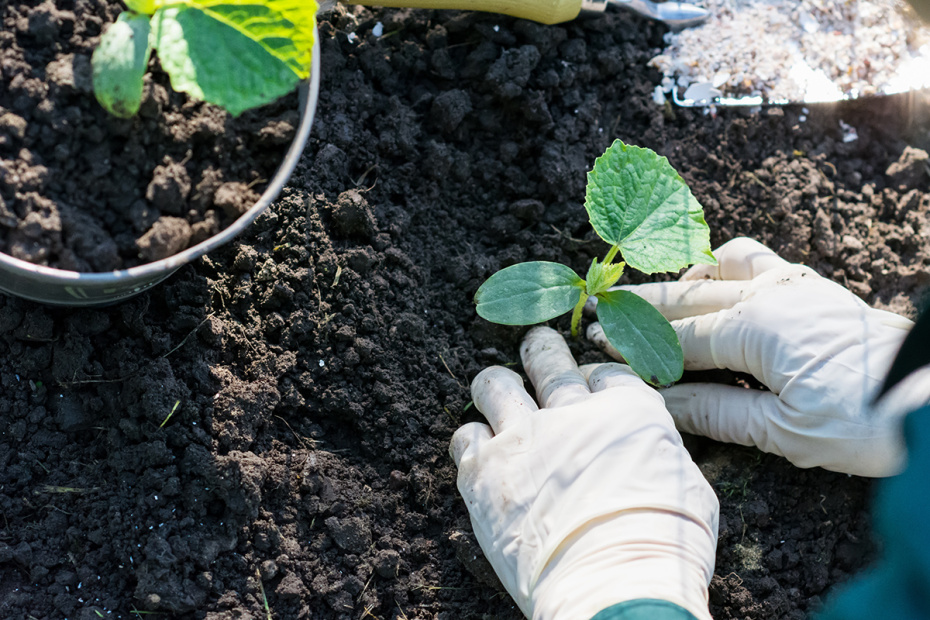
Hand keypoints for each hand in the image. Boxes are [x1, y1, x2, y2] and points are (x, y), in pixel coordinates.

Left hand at [451, 326, 717, 619]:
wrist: (614, 582)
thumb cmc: (664, 547)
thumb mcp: (688, 488)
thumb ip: (657, 457)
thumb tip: (646, 458)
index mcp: (628, 410)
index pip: (605, 372)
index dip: (594, 377)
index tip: (588, 385)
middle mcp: (571, 412)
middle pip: (548, 360)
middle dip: (541, 351)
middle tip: (537, 347)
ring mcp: (523, 438)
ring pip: (494, 385)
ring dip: (497, 386)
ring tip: (496, 389)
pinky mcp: (484, 471)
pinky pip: (466, 436)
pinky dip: (472, 441)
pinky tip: (479, 453)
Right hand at [588, 237, 929, 476]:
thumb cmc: (868, 422)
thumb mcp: (784, 432)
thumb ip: (716, 411)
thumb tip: (662, 401)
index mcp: (755, 330)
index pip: (677, 338)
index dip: (634, 344)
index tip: (596, 344)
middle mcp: (768, 296)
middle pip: (686, 297)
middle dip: (638, 306)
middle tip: (597, 308)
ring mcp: (792, 284)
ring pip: (717, 268)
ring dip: (678, 279)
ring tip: (650, 295)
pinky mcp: (810, 286)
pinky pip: (753, 259)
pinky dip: (721, 264)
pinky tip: (710, 281)